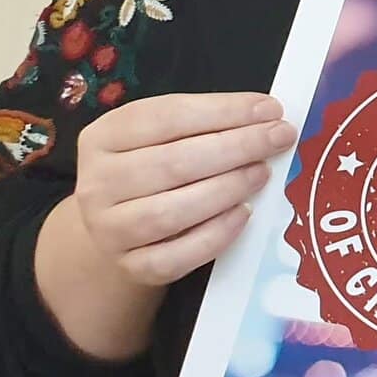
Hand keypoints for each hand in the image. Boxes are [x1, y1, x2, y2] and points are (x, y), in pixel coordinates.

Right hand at [71, 92, 293, 286]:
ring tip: (262, 173)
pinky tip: (243, 215)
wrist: (118, 227)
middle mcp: (97, 183)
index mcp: (104, 137)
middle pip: (173, 163)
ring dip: (226, 189)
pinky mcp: (130, 266)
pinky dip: (214, 236)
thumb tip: (267, 116)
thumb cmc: (153, 170)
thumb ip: (205, 124)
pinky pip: (174, 257)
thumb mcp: (163, 136)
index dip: (223, 111)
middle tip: (279, 138)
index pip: (167, 116)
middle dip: (236, 147)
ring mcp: (109, 229)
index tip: (270, 110)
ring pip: (170, 212)